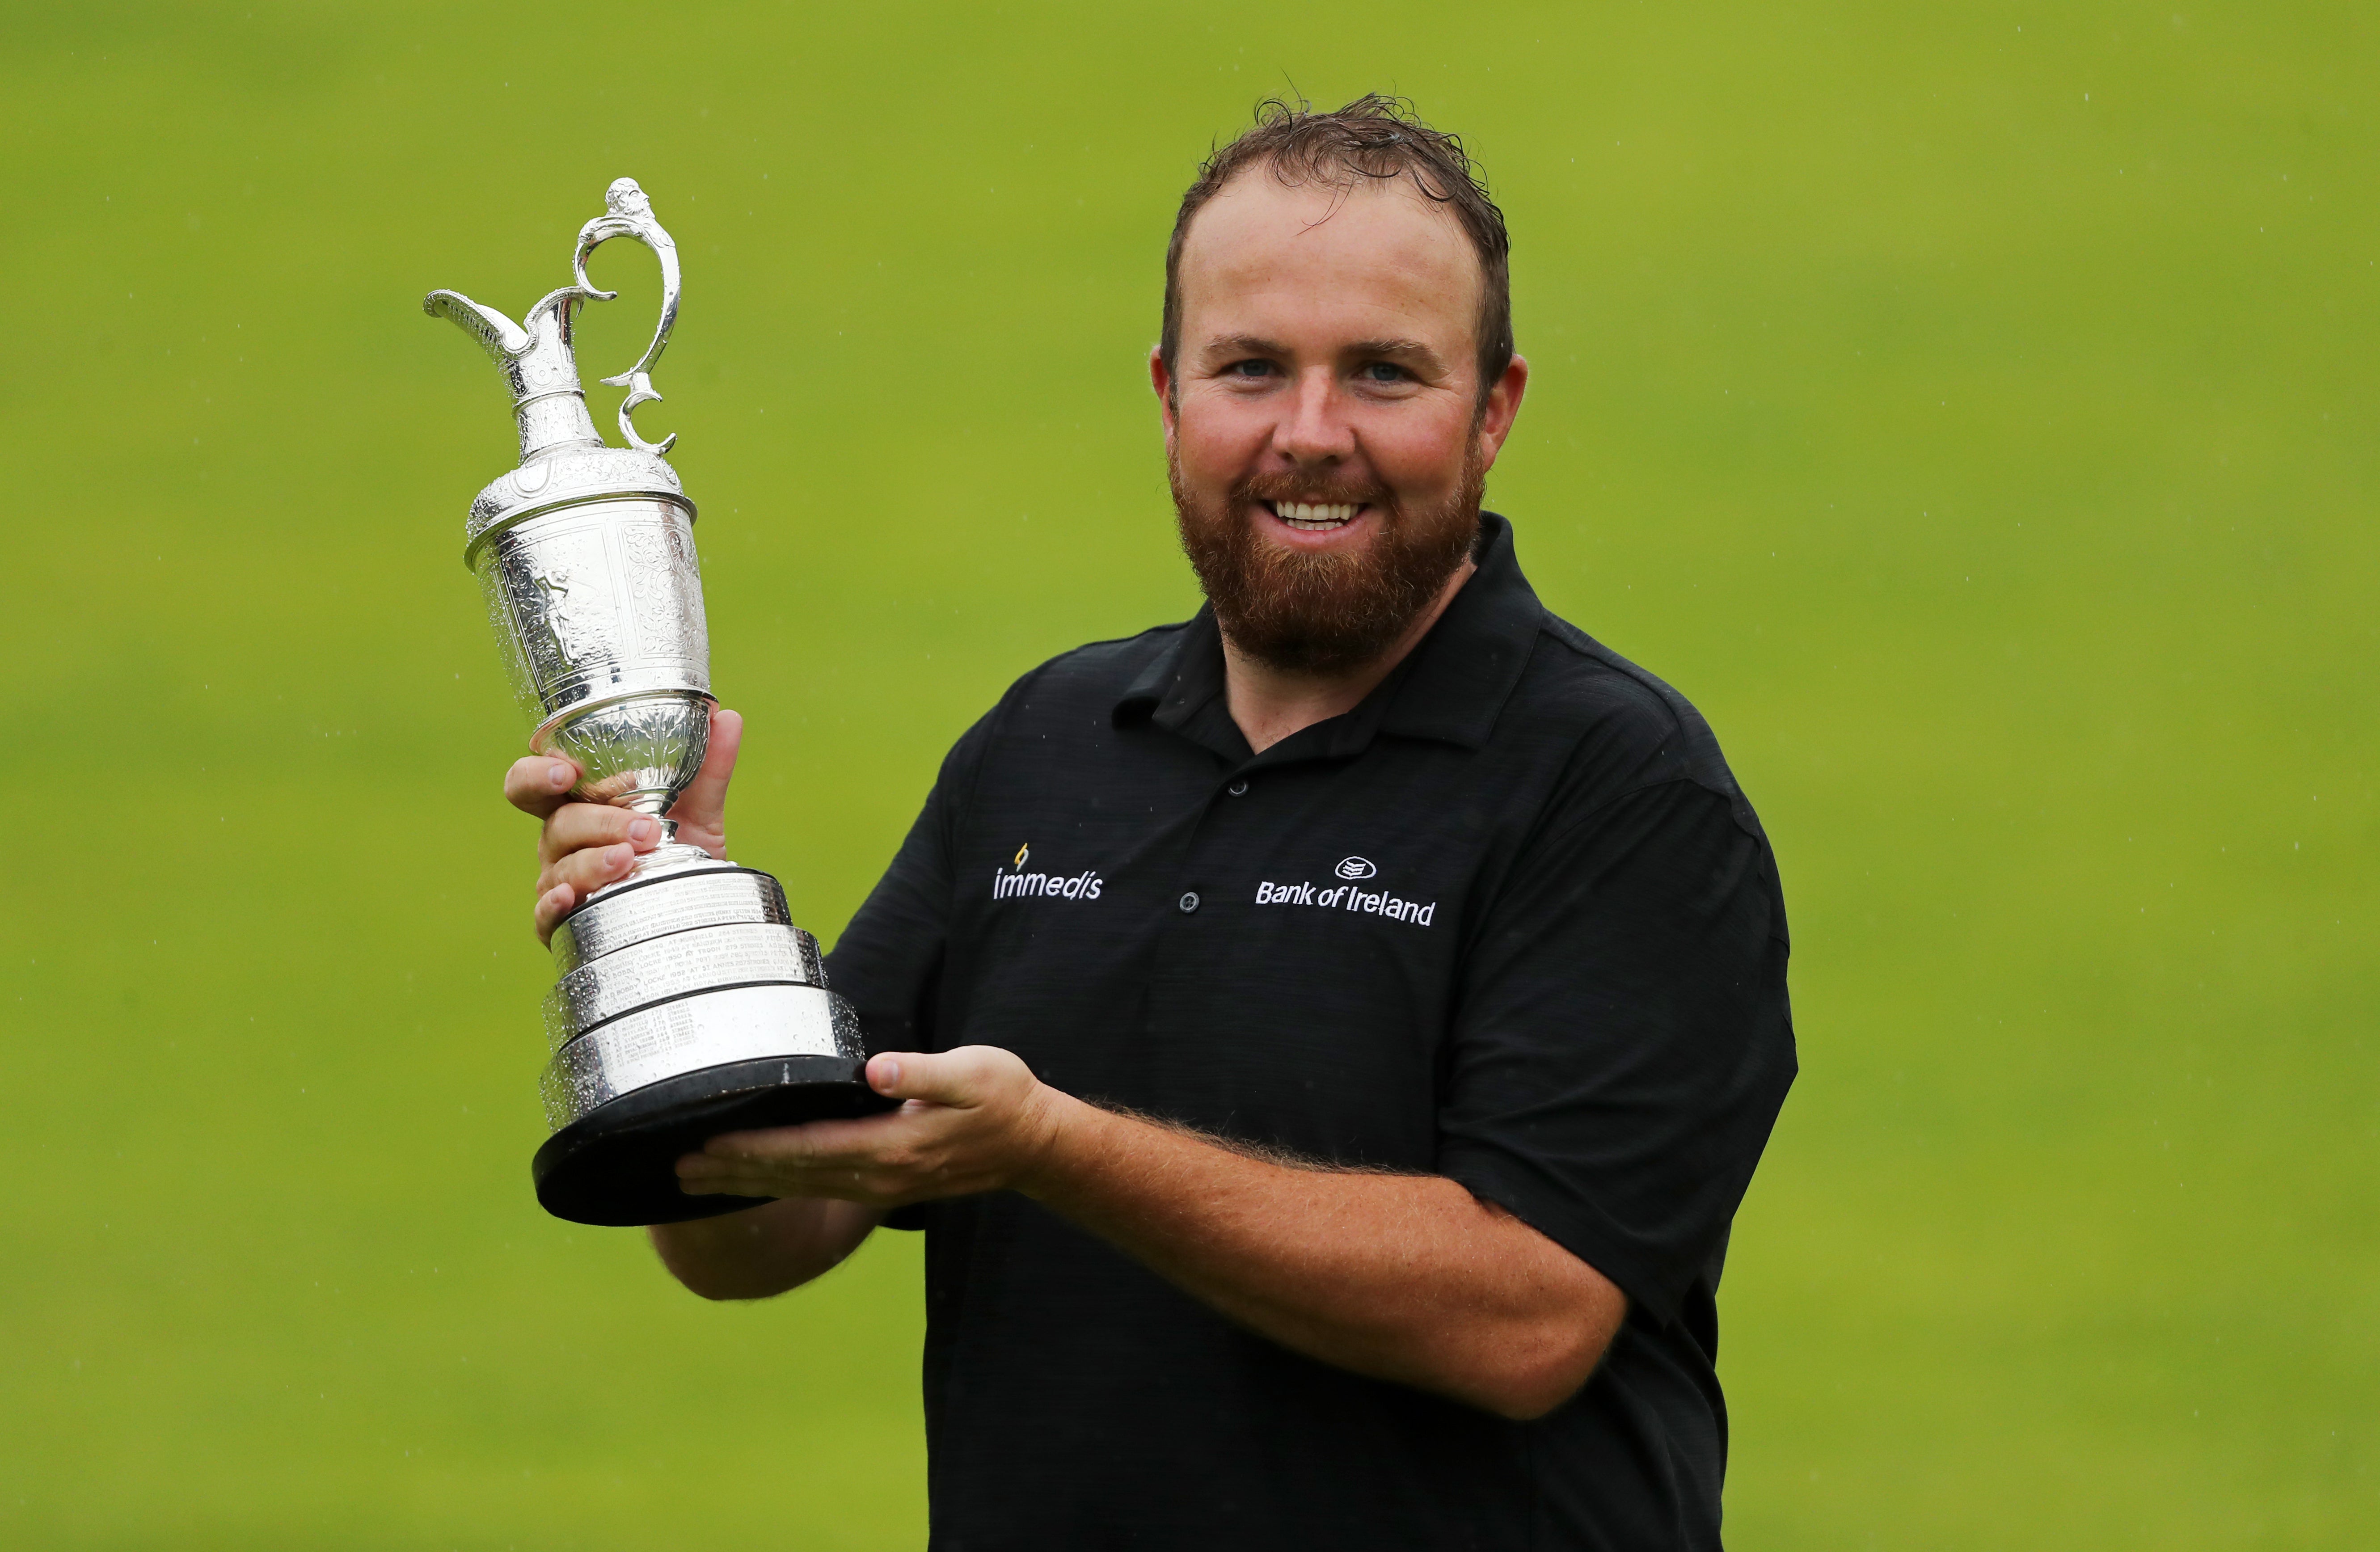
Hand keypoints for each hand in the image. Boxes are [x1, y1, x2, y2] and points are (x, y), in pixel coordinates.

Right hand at [503, 706, 743, 944]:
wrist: (693, 910)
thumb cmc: (677, 851)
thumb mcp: (697, 810)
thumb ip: (708, 767)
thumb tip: (728, 717)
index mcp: (580, 804)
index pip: (535, 781)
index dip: (539, 773)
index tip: (568, 770)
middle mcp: (562, 841)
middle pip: (557, 824)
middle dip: (598, 823)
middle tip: (643, 828)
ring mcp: (559, 881)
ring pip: (559, 868)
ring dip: (593, 863)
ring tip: (632, 859)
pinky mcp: (564, 923)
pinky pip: (545, 917)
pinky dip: (554, 907)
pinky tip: (571, 898)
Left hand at [675, 1046, 1065, 1208]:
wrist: (1034, 1145)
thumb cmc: (1006, 1100)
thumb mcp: (975, 1074)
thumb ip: (925, 1072)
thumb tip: (877, 1070)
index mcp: (893, 1147)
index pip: (808, 1150)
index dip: (754, 1149)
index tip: (707, 1144)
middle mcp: (878, 1174)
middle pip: (791, 1177)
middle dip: (731, 1173)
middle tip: (675, 1169)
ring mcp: (879, 1184)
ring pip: (798, 1188)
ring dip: (745, 1184)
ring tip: (695, 1181)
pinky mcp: (882, 1182)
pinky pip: (817, 1187)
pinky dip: (777, 1185)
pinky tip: (751, 1182)